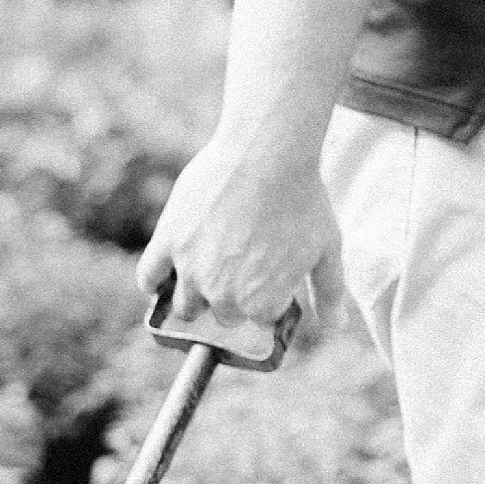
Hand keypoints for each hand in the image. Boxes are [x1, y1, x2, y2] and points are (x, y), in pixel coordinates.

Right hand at [137, 135, 342, 339]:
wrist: (266, 155)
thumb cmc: (302, 200)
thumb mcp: (327, 248)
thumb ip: (329, 292)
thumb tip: (336, 328)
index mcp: (262, 302)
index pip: (258, 318)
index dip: (266, 298)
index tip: (270, 277)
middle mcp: (224, 295)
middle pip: (222, 314)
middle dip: (232, 299)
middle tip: (241, 267)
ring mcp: (191, 271)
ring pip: (184, 305)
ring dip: (194, 297)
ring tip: (207, 275)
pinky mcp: (168, 242)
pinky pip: (148, 275)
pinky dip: (152, 281)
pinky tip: (161, 278)